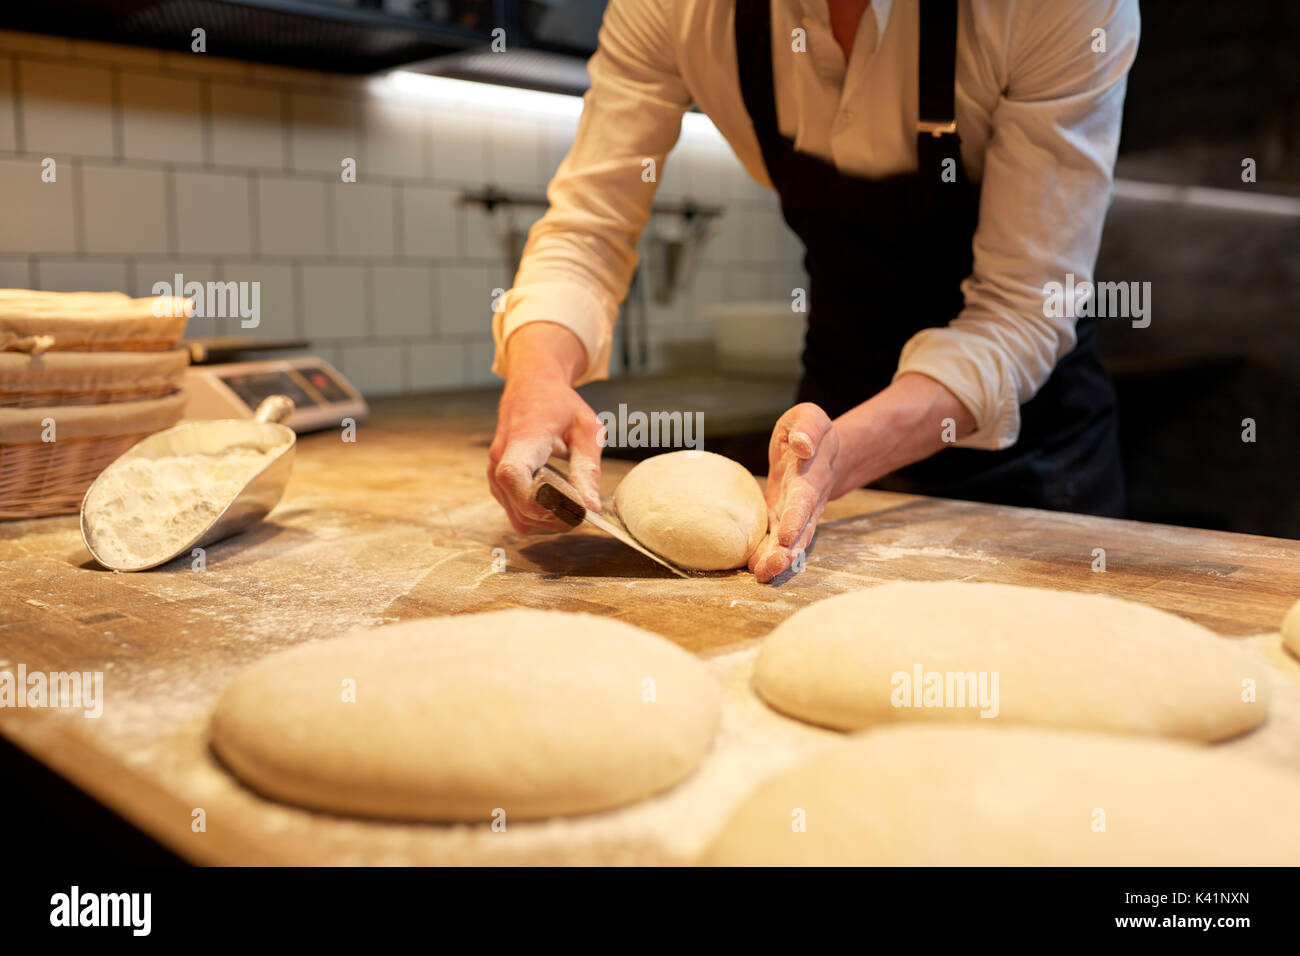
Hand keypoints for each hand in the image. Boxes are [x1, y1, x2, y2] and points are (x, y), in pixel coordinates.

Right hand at [487, 323, 604, 533]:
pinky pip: (516, 513)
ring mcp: (494, 472)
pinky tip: (557, 502)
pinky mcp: (497, 482)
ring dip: (549, 521)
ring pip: (519, 517)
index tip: (570, 503)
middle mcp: (500, 458)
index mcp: (522, 439)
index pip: (512, 476)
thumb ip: (587, 469)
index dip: (538, 500)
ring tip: (572, 504)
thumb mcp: (586, 429)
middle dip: (556, 517)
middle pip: (520, 506)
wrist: (531, 387)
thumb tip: (590, 507)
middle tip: (584, 508)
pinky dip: (539, 517)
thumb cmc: (560, 405)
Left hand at [749, 403, 838, 582]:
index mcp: (812, 474)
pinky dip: (769, 555)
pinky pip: (780, 541)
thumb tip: (802, 443)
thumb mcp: (809, 417)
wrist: (820, 452)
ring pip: (792, 542)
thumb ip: (807, 427)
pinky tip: (755, 568)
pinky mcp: (785, 520)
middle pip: (800, 529)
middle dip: (786, 550)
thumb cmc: (809, 431)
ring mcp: (799, 514)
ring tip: (762, 574)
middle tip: (771, 567)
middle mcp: (808, 500)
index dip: (796, 517)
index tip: (786, 535)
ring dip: (778, 559)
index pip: (805, 498)